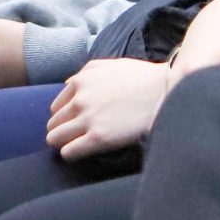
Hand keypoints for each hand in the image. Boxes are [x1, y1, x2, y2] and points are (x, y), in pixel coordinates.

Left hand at [46, 56, 171, 158]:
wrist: (166, 91)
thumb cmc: (142, 78)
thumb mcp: (112, 65)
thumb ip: (87, 72)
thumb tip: (67, 84)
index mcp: (80, 81)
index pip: (56, 108)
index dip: (66, 118)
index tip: (78, 124)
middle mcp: (80, 100)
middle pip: (53, 124)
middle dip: (64, 131)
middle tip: (80, 137)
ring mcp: (88, 119)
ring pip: (55, 139)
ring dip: (65, 144)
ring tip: (82, 145)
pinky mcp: (98, 138)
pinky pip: (68, 153)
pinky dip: (72, 154)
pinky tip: (86, 152)